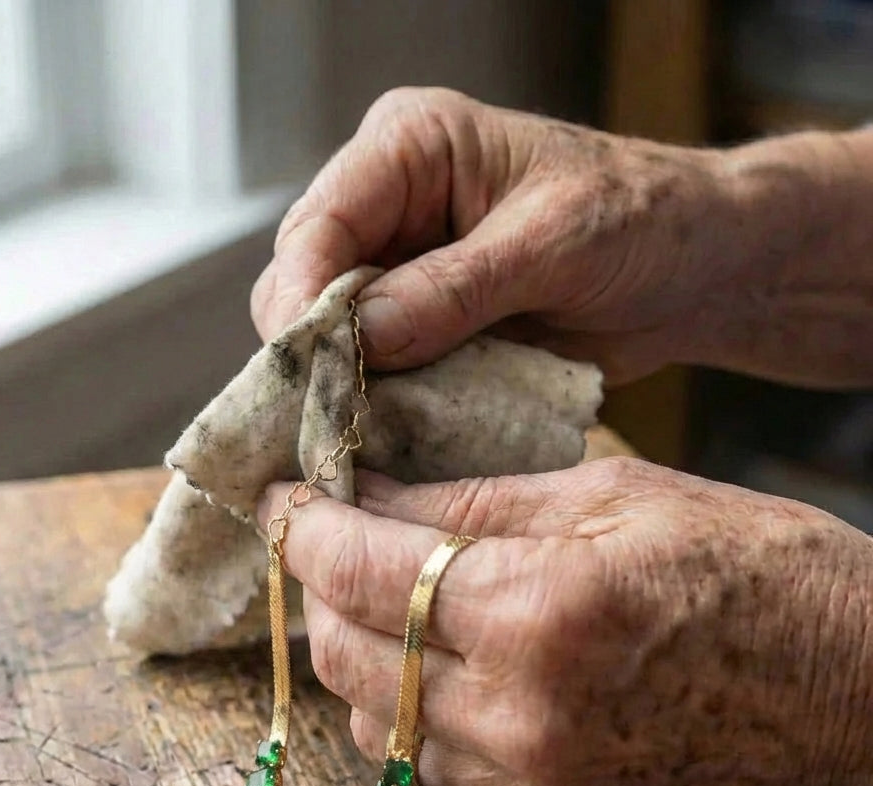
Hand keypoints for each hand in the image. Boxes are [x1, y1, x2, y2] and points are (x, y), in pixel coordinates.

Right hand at [252, 88, 872, 386]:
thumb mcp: (552, 243)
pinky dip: (379, 404)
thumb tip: (361, 337)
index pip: (320, 222)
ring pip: (329, 334)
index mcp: (411, 148)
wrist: (688, 270)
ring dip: (342, 384)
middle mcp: (389, 207)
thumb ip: (456, 288)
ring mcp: (399, 272)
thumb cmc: (638, 220)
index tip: (302, 364)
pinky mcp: (419, 326)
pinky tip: (387, 432)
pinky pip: (374, 370)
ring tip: (357, 431)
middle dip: (312, 349)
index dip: (301, 295)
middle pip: (305, 281)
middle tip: (326, 414)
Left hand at [258, 459, 872, 785]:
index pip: (360, 571)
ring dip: (365, 656)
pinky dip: (417, 716)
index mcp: (540, 612)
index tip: (285, 497)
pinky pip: (434, 776)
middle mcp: (522, 719)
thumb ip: (470, 503)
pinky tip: (451, 669)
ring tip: (396, 602)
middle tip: (339, 540)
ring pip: (378, 725)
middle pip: (346, 656)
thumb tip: (363, 494)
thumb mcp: (612, 497)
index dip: (305, 528)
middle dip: (323, 589)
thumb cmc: (755, 571)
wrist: (863, 699)